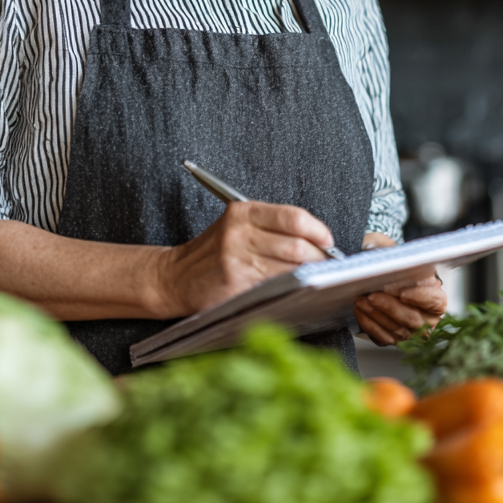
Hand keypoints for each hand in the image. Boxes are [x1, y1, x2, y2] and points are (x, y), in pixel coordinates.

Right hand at [153, 201, 333, 317]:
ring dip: (309, 276)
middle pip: (297, 245)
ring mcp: (237, 261)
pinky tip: (295, 290)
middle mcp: (240, 233)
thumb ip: (272, 228)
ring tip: (314, 278)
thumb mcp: (237, 227)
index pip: (294, 217)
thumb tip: (317, 240)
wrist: (174, 277)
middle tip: (327, 264)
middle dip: (320, 258)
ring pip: (290, 268)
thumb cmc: (213, 253)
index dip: (318, 231)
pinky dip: (291, 290)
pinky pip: (275, 288)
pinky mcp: (236, 286)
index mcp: (243, 212)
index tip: (328, 241)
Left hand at [353, 233, 447, 345]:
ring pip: (395, 329)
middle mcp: (427, 319)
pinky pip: (382, 337)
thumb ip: (393, 254)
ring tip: (360, 299)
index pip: (434, 301)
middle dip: (390, 306)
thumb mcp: (395, 253)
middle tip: (372, 295)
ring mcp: (410, 332)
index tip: (402, 292)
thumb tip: (380, 253)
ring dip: (375, 314)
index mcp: (436, 297)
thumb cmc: (393, 265)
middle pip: (411, 318)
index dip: (419, 297)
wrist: (380, 276)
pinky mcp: (393, 338)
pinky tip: (359, 310)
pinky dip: (368, 323)